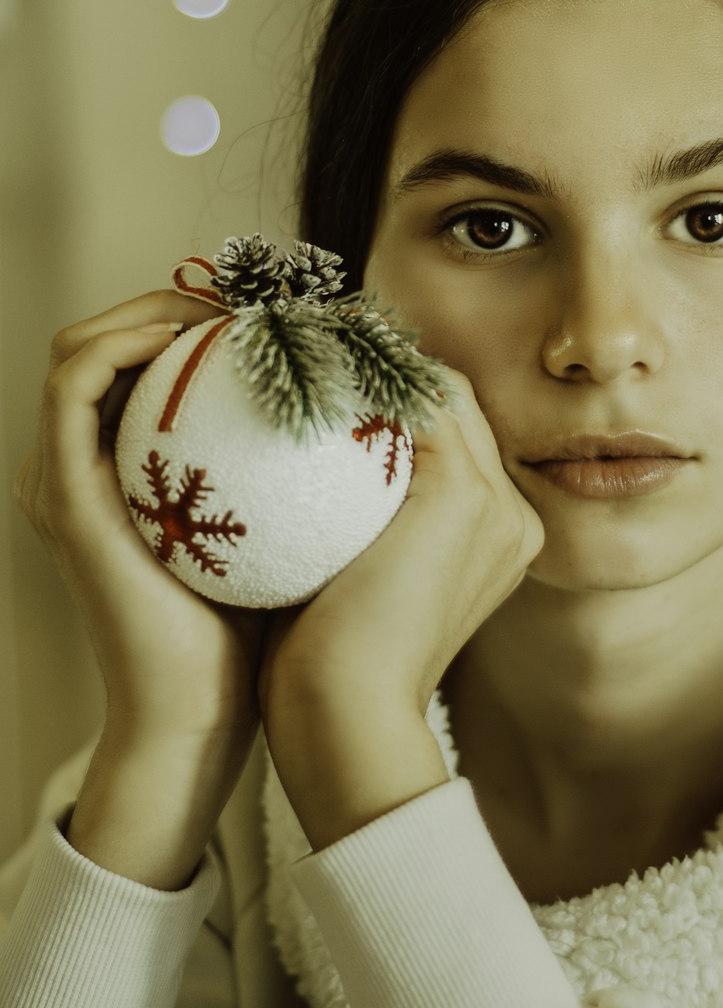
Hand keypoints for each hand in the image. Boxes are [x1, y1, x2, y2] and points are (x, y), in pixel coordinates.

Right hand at [15, 289, 263, 752]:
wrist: (205, 708)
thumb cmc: (259, 624)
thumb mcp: (288, 522)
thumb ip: (302, 462)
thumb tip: (377, 397)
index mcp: (128, 469)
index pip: (151, 364)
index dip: (202, 321)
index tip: (279, 313)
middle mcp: (85, 465)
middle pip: (111, 342)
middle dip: (177, 301)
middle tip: (256, 299)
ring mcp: (62, 476)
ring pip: (82, 346)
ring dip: (151, 308)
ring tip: (227, 307)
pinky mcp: (60, 491)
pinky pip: (72, 385)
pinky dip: (123, 344)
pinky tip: (191, 340)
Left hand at [259, 368, 543, 815]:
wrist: (350, 721)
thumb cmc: (330, 671)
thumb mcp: (351, 588)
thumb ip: (354, 532)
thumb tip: (299, 488)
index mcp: (496, 538)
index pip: (451, 438)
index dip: (393, 403)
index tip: (325, 386)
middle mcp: (512, 515)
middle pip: (452, 406)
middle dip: (386, 374)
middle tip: (311, 356)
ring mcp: (496, 502)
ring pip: (440, 392)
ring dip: (377, 366)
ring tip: (307, 354)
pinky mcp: (463, 494)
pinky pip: (418, 402)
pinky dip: (368, 380)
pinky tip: (309, 374)